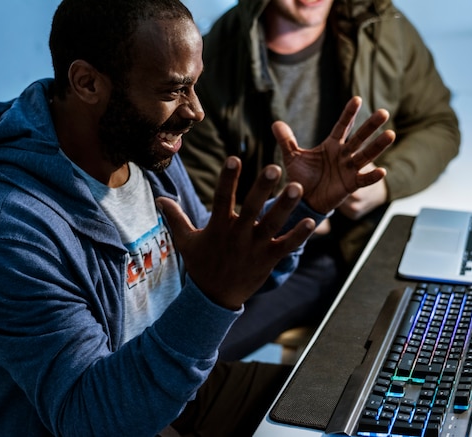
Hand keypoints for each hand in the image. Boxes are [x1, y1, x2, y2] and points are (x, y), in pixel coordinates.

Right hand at [156, 157, 314, 309]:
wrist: (214, 299)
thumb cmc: (201, 265)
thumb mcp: (185, 241)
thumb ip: (175, 218)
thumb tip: (160, 198)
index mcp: (218, 227)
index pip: (221, 198)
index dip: (227, 179)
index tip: (234, 159)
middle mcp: (237, 235)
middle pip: (251, 208)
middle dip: (262, 188)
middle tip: (274, 168)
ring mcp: (254, 248)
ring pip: (273, 224)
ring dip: (285, 207)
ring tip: (297, 188)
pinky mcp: (268, 259)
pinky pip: (286, 246)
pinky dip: (298, 235)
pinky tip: (312, 222)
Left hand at [272, 96, 394, 213]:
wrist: (303, 200)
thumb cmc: (301, 177)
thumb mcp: (292, 157)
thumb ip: (286, 141)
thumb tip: (275, 123)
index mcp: (332, 145)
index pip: (342, 126)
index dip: (349, 114)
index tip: (357, 99)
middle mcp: (344, 155)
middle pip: (359, 137)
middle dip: (371, 125)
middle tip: (384, 112)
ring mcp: (349, 169)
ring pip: (366, 155)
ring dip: (378, 146)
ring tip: (390, 134)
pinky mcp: (351, 185)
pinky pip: (364, 180)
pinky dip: (372, 176)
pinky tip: (382, 171)